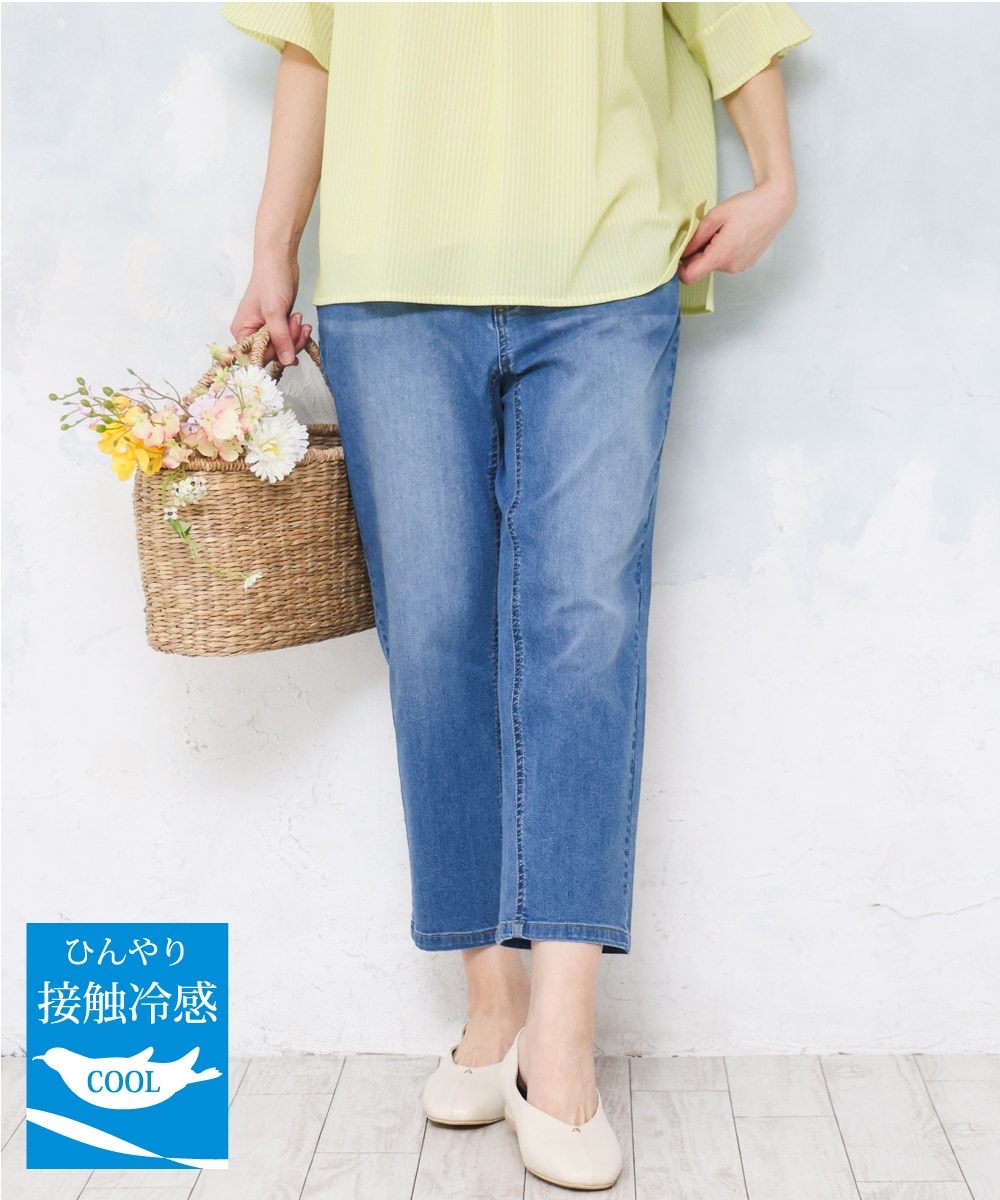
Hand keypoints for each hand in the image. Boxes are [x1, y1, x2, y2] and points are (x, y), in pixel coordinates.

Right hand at [230, 250, 312, 366]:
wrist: (280, 261)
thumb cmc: (270, 280)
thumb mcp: (274, 312)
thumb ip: (280, 338)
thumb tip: (286, 361)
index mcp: (242, 331)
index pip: (256, 357)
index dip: (273, 356)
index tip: (286, 349)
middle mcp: (252, 333)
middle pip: (273, 355)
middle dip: (289, 342)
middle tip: (296, 325)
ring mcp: (266, 330)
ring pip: (284, 348)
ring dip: (296, 338)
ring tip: (299, 320)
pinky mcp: (279, 326)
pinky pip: (290, 340)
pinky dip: (298, 335)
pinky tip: (302, 325)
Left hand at [678, 180, 796, 285]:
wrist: (776, 204)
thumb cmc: (748, 207)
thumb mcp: (715, 216)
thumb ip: (695, 237)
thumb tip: (682, 252)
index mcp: (720, 255)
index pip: (689, 276)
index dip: (679, 267)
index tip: (679, 254)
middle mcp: (730, 266)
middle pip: (701, 269)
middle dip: (697, 254)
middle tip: (706, 232)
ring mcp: (739, 267)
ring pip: (714, 265)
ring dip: (711, 251)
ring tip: (723, 230)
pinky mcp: (746, 264)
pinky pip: (726, 262)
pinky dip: (723, 251)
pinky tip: (732, 234)